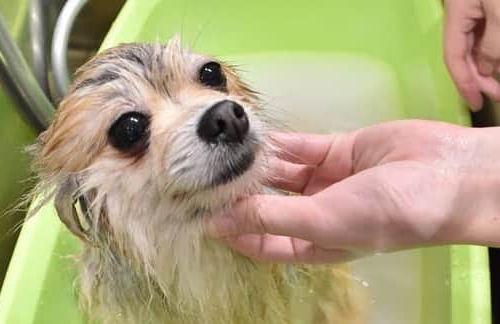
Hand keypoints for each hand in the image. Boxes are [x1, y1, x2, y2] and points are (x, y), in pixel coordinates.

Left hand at [207, 120, 499, 262]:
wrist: (444, 176)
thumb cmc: (385, 213)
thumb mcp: (322, 221)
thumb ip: (270, 217)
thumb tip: (220, 223)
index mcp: (315, 243)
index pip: (264, 241)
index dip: (235, 231)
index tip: (202, 215)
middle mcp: (317, 213)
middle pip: (270, 203)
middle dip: (244, 192)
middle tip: (208, 176)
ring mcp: (327, 181)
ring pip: (283, 172)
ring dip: (259, 164)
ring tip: (225, 153)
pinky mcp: (338, 151)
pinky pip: (301, 147)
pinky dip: (280, 143)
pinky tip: (254, 137)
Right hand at [444, 0, 499, 110]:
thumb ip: (493, 43)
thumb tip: (486, 69)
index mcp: (456, 15)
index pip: (453, 56)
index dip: (463, 83)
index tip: (475, 104)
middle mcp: (460, 16)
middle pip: (463, 54)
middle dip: (479, 78)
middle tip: (496, 97)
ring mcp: (473, 11)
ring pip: (476, 47)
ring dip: (487, 68)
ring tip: (498, 85)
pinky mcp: (486, 8)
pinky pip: (486, 36)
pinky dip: (492, 53)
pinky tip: (498, 66)